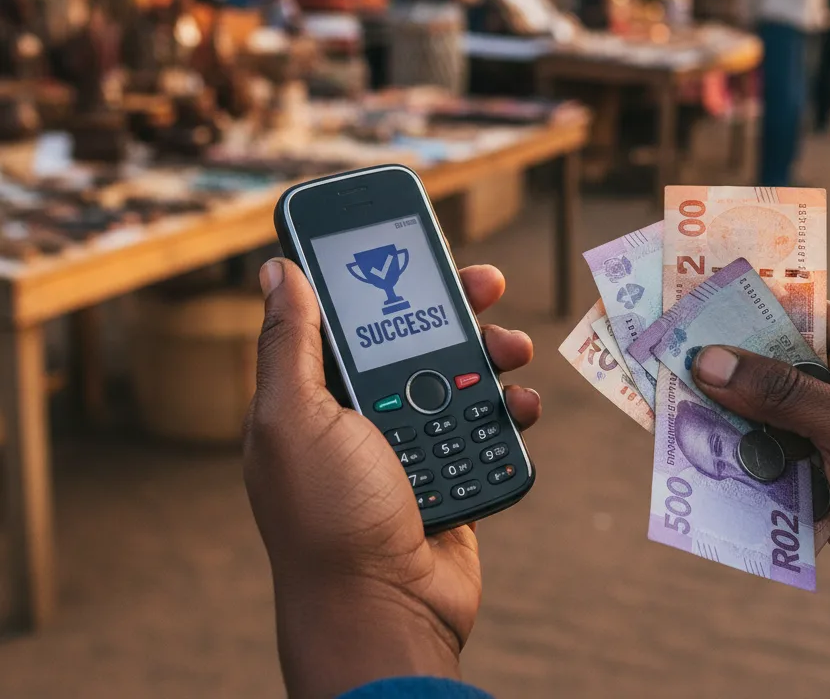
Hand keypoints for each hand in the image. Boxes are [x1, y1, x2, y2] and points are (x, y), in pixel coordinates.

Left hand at [244, 258, 539, 698]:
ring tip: (514, 348)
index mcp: (318, 395)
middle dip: (454, 306)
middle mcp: (362, 413)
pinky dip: (508, 410)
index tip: (419, 247)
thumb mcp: (295, 418)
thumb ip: (290, 344)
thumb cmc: (328, 516)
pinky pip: (485, 424)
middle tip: (488, 283)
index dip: (385, 278)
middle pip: (415, 337)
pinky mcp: (451, 471)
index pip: (354, 316)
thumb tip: (279, 270)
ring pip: (459, 375)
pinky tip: (519, 405)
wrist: (384, 611)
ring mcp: (409, 443)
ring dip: (492, 353)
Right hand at [692, 301, 829, 659]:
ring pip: (755, 414)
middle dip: (716, 366)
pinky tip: (689, 457)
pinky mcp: (813, 478)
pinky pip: (760, 459)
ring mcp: (826, 433)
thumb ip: (785, 396)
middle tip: (652, 356)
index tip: (681, 302)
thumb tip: (707, 361)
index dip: (739, 308)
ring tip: (658, 407)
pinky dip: (729, 461)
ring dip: (717, 417)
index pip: (794, 313)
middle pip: (765, 364)